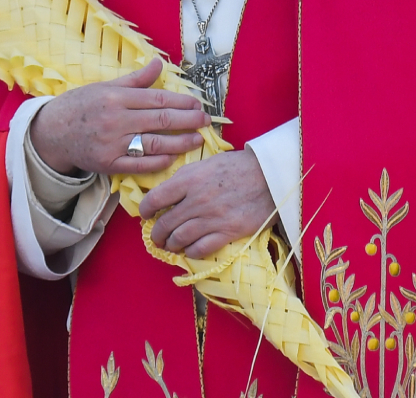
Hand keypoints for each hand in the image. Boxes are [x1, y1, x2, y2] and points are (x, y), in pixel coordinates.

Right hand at [27, 59, 207, 176]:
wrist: (52, 132)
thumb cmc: (80, 105)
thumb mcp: (105, 86)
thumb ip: (135, 79)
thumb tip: (159, 63)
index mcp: (116, 97)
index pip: (157, 100)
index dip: (181, 102)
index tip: (197, 104)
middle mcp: (116, 120)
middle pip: (161, 121)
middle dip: (188, 121)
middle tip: (205, 121)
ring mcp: (112, 144)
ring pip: (154, 144)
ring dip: (180, 143)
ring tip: (197, 140)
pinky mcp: (108, 164)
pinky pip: (139, 165)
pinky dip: (158, 162)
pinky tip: (173, 158)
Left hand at [139, 148, 275, 259]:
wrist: (270, 175)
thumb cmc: (238, 166)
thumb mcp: (206, 163)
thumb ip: (186, 178)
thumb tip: (168, 192)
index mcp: (189, 179)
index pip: (155, 199)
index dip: (144, 210)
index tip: (144, 215)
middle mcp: (196, 200)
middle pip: (165, 223)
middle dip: (156, 234)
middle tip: (156, 237)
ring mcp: (212, 217)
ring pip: (180, 238)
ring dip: (171, 245)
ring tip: (170, 246)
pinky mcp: (228, 231)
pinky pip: (201, 248)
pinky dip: (191, 252)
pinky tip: (190, 250)